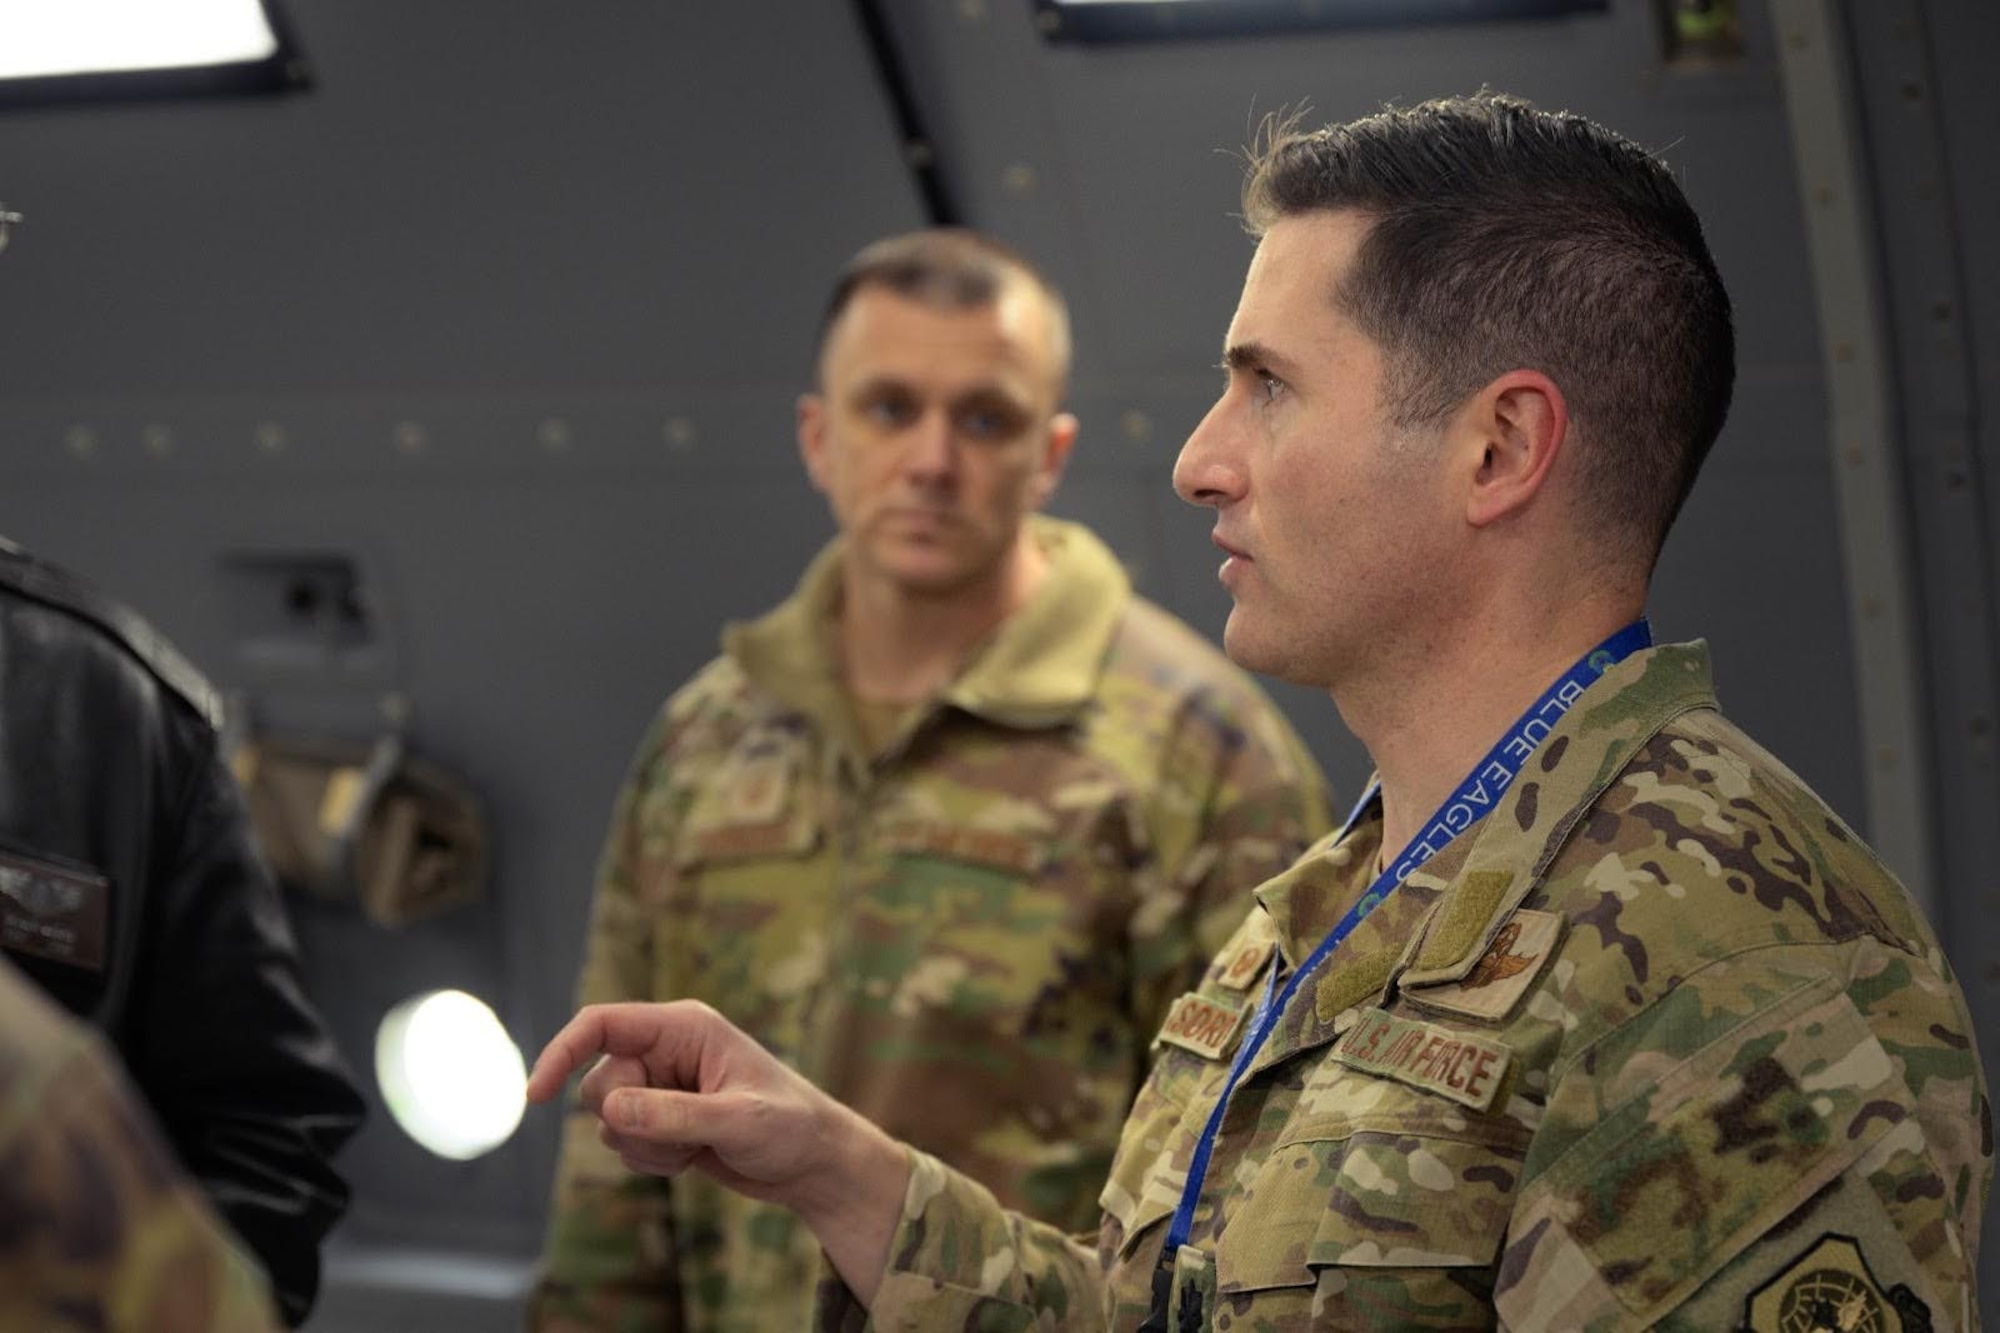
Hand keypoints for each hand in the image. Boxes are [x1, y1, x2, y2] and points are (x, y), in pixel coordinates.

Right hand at [526, 1000, 910, 1303]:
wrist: (814, 1164)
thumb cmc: (790, 1128)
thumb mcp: (737, 1121)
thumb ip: (674, 1116)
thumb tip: (609, 1111)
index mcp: (683, 1026)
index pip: (601, 1024)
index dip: (562, 1052)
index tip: (537, 1095)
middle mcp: (665, 1050)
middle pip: (597, 1083)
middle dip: (628, 1121)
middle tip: (683, 1136)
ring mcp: (661, 1086)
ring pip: (606, 1120)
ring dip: (643, 1146)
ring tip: (696, 1148)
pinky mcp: (661, 1119)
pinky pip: (623, 1142)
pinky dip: (650, 1160)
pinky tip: (692, 1160)